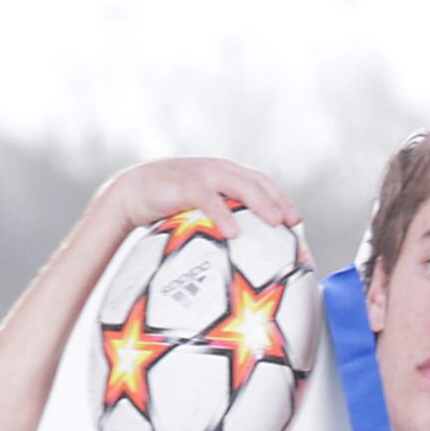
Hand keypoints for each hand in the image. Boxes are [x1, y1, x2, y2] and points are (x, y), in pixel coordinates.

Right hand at [94, 157, 299, 239]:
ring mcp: (204, 174)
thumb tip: (245, 260)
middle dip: (277, 201)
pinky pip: (209, 199)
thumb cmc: (170, 208)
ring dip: (260, 203)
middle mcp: (219, 171)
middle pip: (257, 183)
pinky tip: (233, 232)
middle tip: (292, 223)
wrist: (132, 191)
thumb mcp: (201, 212)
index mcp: (226, 175)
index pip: (262, 183)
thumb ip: (222, 223)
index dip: (281, 199)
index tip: (296, 222)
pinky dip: (223, 214)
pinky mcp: (186, 183)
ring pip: (239, 185)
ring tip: (275, 223)